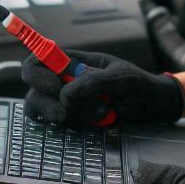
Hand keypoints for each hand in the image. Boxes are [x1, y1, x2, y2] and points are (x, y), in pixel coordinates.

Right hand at [22, 50, 184, 127]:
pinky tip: (90, 122)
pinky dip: (68, 125)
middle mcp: (63, 80)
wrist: (152, 107)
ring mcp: (65, 101)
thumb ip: (92, 82)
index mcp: (72, 61)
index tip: (55, 85)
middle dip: (45, 99)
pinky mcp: (71, 119)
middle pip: (32, 87)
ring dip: (58, 114)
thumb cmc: (138, 84)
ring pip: (39, 108)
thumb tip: (65, 97)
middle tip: (68, 108)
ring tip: (88, 114)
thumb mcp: (119, 77)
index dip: (36, 71)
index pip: (39, 58)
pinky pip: (54, 124)